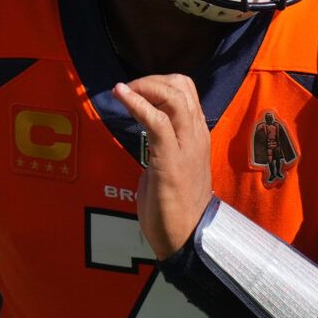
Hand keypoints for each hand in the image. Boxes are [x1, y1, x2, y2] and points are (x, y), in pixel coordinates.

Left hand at [114, 74, 214, 259]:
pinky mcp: (171, 160)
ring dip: (145, 87)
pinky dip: (137, 103)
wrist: (186, 237)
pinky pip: (157, 122)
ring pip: (174, 97)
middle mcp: (196, 136)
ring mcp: (187, 147)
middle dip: (152, 80)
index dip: (160, 83)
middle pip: (182, 86)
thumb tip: (146, 134)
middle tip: (130, 89)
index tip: (136, 90)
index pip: (187, 92)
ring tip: (124, 90)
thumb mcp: (174, 166)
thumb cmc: (176, 207)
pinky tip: (121, 96)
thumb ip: (164, 145)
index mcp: (197, 136)